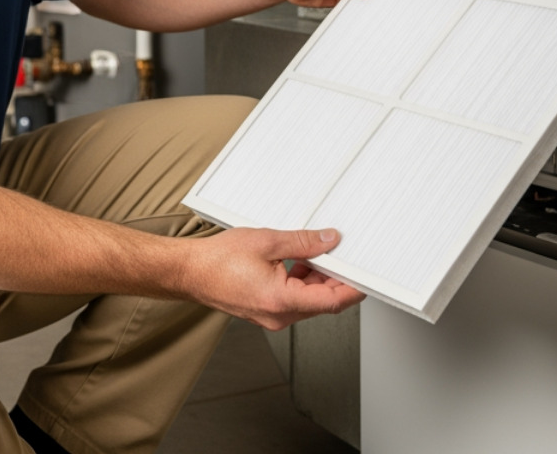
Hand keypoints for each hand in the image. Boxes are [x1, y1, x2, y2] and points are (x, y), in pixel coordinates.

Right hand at [181, 227, 365, 330]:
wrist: (189, 272)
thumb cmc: (218, 261)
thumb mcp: (268, 242)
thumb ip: (303, 242)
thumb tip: (329, 240)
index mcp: (282, 300)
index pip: (332, 301)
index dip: (353, 289)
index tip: (366, 277)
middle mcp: (279, 315)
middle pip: (322, 301)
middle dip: (336, 278)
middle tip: (343, 254)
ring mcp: (272, 316)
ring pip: (309, 301)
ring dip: (318, 279)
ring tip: (317, 252)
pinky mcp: (266, 311)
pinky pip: (294, 300)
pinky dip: (302, 282)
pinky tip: (299, 261)